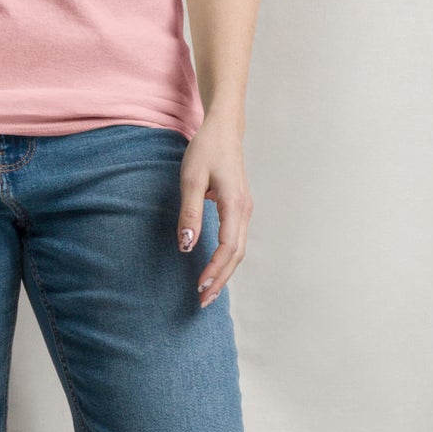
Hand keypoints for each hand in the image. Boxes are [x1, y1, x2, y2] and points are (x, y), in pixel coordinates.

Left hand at [178, 116, 250, 307]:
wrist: (223, 130)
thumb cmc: (206, 150)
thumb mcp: (191, 179)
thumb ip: (190, 212)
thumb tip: (188, 246)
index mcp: (235, 205)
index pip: (228, 247)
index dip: (215, 270)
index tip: (199, 287)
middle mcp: (245, 211)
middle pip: (236, 255)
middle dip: (221, 279)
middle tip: (202, 301)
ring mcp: (244, 210)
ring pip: (238, 250)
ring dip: (224, 272)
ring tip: (208, 292)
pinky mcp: (239, 209)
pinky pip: (236, 241)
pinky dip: (226, 259)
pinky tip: (215, 269)